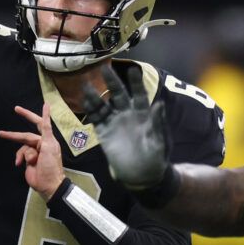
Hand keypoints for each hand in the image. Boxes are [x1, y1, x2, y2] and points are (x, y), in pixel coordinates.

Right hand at [0, 105, 66, 197]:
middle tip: (1, 132)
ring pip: (22, 147)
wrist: (48, 184)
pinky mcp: (28, 161)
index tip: (18, 109)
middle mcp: (41, 144)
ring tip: (29, 162)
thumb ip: (46, 128)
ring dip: (23, 154)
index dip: (29, 115)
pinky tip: (19, 164)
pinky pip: (20, 155)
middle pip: (25, 136)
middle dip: (14, 135)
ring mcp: (34, 152)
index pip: (38, 123)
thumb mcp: (49, 145)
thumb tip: (47, 108)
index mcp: (47, 139)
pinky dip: (19, 158)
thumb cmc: (51, 165)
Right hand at [81, 65, 172, 192]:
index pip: (139, 94)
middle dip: (112, 82)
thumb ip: (157, 123)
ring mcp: (115, 123)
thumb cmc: (156, 158)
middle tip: (104, 68)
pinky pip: (96, 119)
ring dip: (95, 95)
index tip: (132, 69)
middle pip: (118, 94)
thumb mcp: (159, 141)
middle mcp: (128, 115)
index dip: (135, 83)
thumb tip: (160, 104)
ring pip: (103, 105)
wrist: (142, 176)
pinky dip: (90, 110)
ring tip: (85, 85)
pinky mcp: (104, 134)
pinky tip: (83, 101)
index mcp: (143, 114)